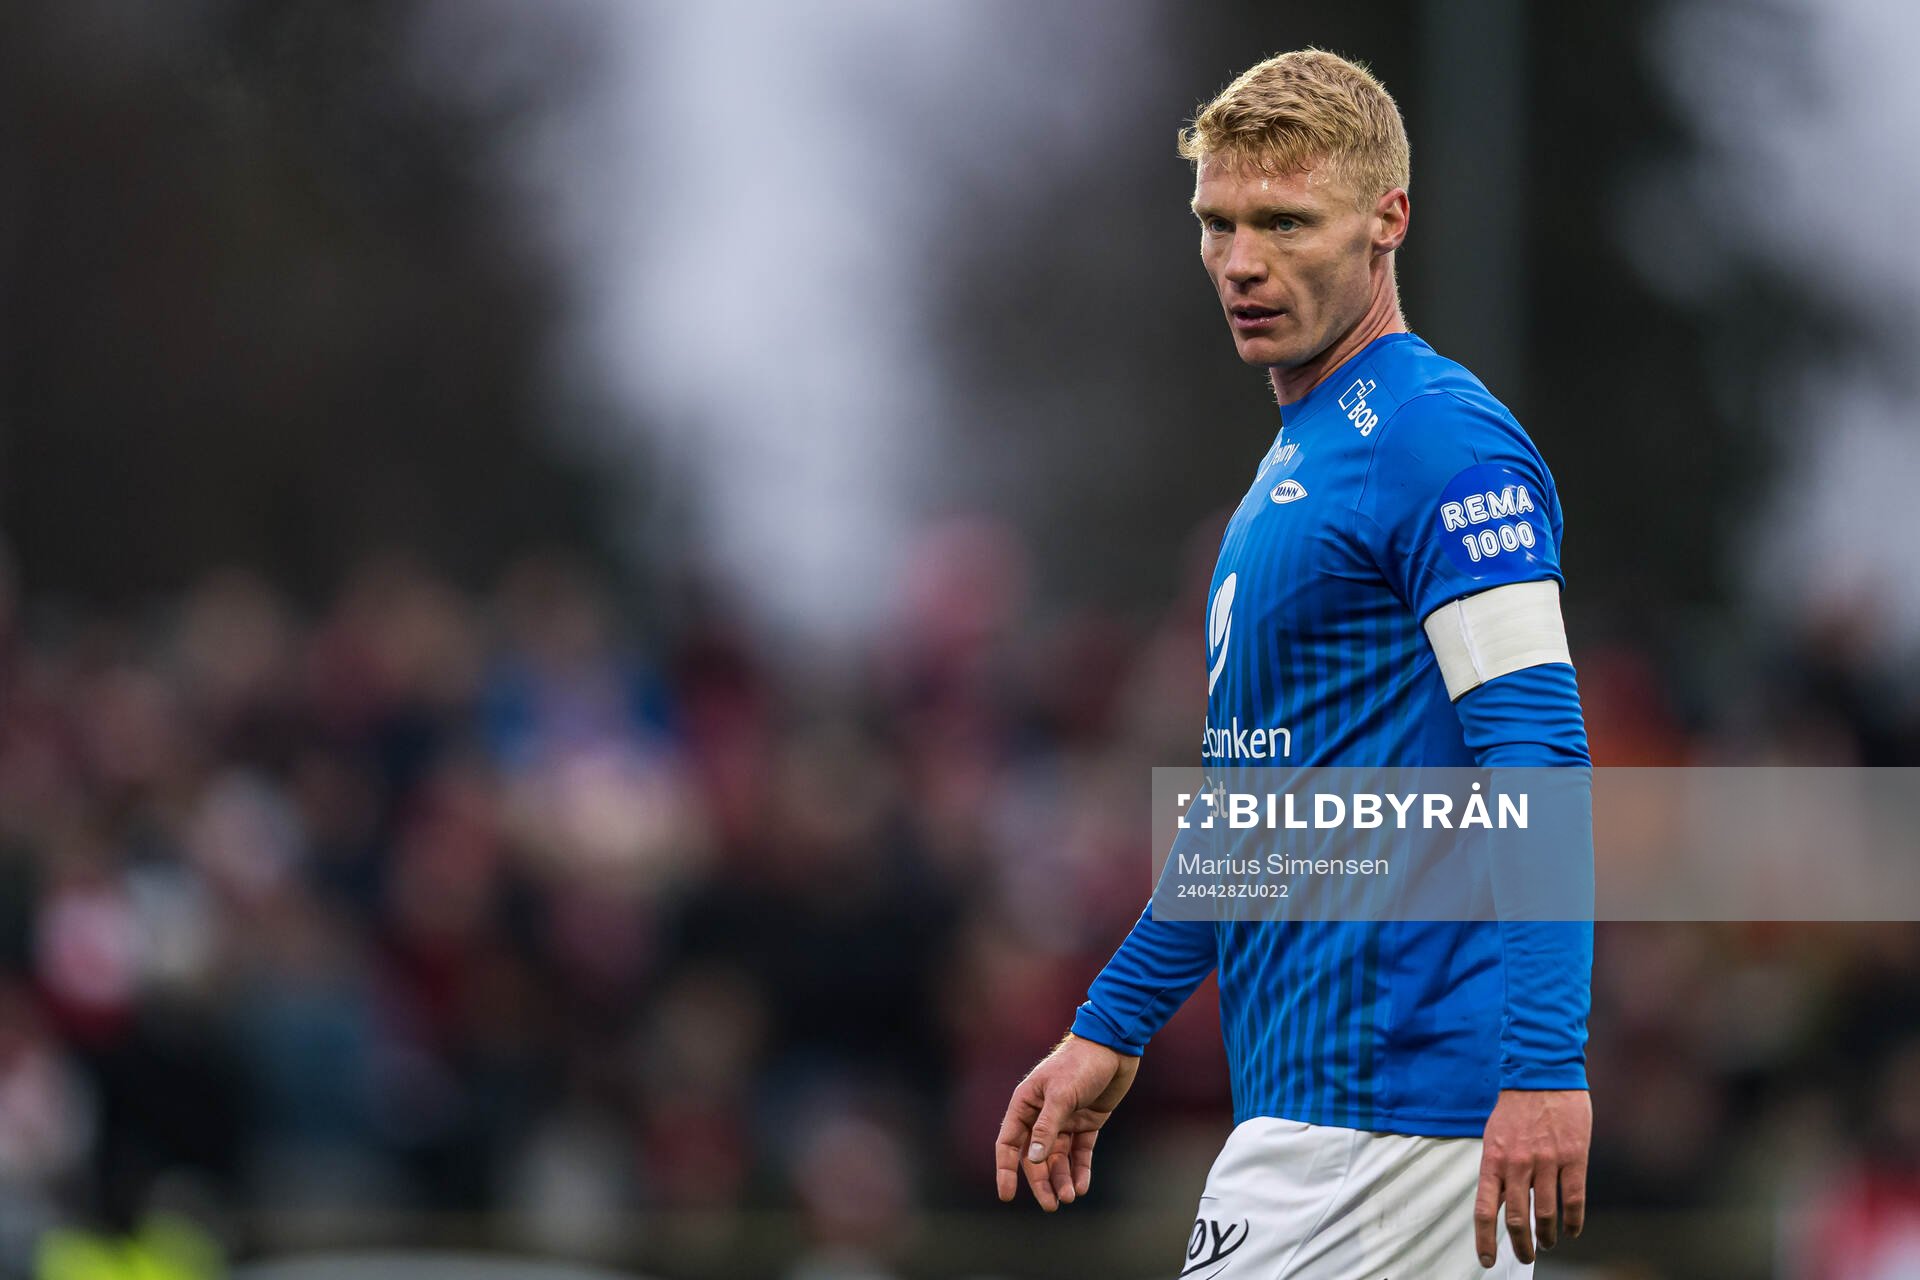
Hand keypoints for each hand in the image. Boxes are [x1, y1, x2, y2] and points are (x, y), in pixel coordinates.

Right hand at [994, 1033, 1139, 1210]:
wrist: (1114, 1047)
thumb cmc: (1081, 1064)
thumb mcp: (1062, 1095)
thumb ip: (1046, 1128)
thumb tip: (1031, 1159)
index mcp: (1025, 1103)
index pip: (1009, 1143)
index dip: (1006, 1170)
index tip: (1007, 1195)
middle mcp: (1042, 1114)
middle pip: (1035, 1157)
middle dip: (1042, 1181)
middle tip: (1051, 1205)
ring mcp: (1065, 1120)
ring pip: (1057, 1158)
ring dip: (1061, 1178)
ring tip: (1070, 1197)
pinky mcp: (1086, 1123)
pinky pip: (1080, 1152)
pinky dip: (1080, 1170)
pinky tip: (1082, 1186)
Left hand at [1474, 1088, 1590, 1267]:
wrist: (1542, 1074)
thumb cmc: (1516, 1108)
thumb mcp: (1494, 1136)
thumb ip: (1496, 1169)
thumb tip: (1498, 1203)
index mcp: (1493, 1159)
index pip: (1485, 1209)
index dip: (1485, 1239)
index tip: (1487, 1260)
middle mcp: (1517, 1164)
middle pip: (1517, 1219)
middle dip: (1520, 1245)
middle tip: (1525, 1256)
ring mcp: (1546, 1161)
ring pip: (1546, 1215)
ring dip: (1547, 1237)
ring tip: (1548, 1244)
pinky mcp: (1573, 1158)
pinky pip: (1573, 1200)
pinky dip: (1573, 1222)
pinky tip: (1572, 1231)